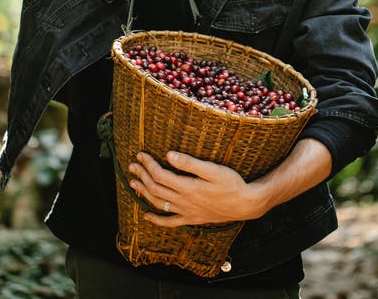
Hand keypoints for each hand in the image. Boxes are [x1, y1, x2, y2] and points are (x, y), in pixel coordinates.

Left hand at [128, 151, 262, 227]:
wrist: (245, 204)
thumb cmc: (231, 183)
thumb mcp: (212, 169)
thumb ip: (189, 163)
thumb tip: (169, 155)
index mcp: (187, 187)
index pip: (160, 175)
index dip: (148, 164)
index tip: (141, 155)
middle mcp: (184, 201)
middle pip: (156, 188)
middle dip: (142, 176)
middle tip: (132, 166)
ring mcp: (186, 212)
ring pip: (158, 204)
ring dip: (144, 192)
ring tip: (133, 183)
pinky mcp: (192, 219)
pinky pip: (169, 222)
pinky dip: (156, 219)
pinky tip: (147, 215)